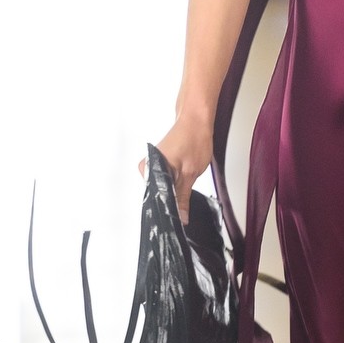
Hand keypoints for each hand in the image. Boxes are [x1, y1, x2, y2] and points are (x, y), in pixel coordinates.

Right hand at [140, 110, 212, 224]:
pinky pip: (165, 182)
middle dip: (171, 204)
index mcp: (150, 168)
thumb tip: (180, 217)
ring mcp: (152, 166)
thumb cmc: (193, 139)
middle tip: (184, 210)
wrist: (196, 120)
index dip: (167, 211)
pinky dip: (174, 186)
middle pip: (158, 195)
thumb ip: (183, 198)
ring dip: (174, 194)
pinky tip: (183, 186)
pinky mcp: (159, 165)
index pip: (156, 198)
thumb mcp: (190, 173)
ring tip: (185, 191)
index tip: (177, 221)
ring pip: (162, 189)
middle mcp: (147, 167)